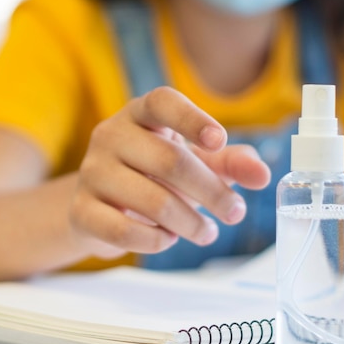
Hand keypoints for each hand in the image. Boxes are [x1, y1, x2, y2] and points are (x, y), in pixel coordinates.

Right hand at [70, 86, 270, 258]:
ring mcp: (91, 172)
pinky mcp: (81, 210)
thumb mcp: (196, 161)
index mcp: (140, 113)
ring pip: (152, 201)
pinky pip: (123, 231)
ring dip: (191, 224)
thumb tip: (262, 175)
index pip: (163, 102)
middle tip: (235, 213)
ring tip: (207, 232)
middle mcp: (111, 134)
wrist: (102, 203)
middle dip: (212, 192)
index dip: (192, 119)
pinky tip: (169, 239)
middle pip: (169, 160)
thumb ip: (231, 162)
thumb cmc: (155, 174)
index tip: (219, 141)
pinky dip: (156, 241)